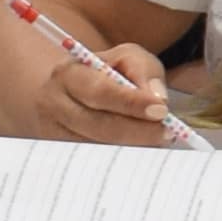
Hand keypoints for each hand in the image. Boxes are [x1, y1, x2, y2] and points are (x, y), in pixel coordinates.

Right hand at [15, 19, 186, 146]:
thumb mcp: (127, 58)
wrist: (73, 92)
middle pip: (98, 125)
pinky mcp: (59, 155)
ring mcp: (54, 133)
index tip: (161, 110)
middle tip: (167, 132)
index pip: (100, 91)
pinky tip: (139, 154)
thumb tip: (157, 98)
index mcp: (68, 74)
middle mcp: (54, 104)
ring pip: (97, 147)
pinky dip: (121, 159)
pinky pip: (94, 162)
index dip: (132, 102)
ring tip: (158, 140)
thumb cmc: (106, 74)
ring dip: (132, 146)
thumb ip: (144, 70)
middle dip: (138, 130)